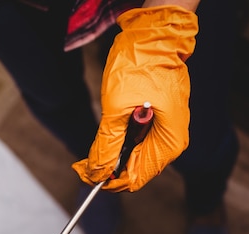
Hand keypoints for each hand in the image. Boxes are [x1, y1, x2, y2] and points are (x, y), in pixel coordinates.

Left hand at [72, 6, 198, 191]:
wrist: (154, 35)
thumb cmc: (140, 67)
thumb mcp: (117, 109)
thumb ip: (107, 144)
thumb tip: (96, 172)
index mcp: (168, 143)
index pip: (136, 179)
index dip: (109, 182)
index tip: (84, 176)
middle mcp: (169, 142)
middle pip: (134, 171)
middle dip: (106, 171)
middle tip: (78, 166)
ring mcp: (163, 131)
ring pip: (132, 158)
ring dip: (109, 159)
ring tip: (84, 159)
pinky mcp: (155, 121)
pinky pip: (134, 143)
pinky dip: (116, 145)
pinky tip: (101, 142)